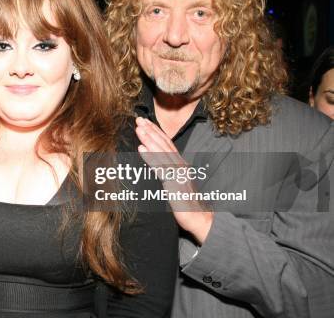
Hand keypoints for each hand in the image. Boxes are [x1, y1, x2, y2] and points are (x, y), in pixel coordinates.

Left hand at [135, 116, 212, 243]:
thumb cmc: (184, 201)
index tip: (145, 122)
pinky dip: (150, 157)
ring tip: (139, 129)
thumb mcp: (175, 181)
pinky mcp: (173, 183)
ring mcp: (177, 173)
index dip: (156, 131)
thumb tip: (156, 163)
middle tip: (139, 119)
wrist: (197, 217)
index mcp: (180, 163)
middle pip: (164, 144)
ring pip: (161, 152)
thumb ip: (167, 171)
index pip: (167, 143)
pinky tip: (141, 149)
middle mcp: (180, 165)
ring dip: (149, 139)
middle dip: (151, 130)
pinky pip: (159, 167)